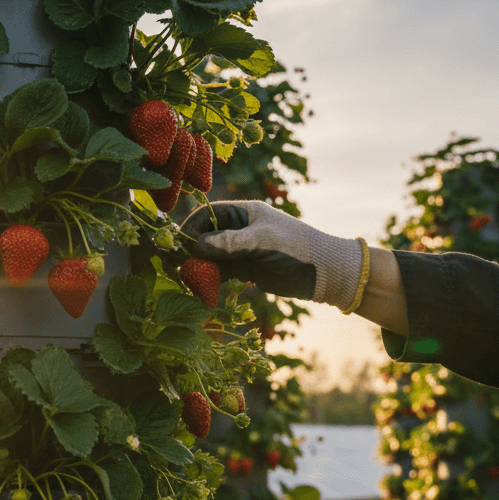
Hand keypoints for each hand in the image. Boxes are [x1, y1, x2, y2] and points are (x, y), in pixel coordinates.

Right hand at [181, 200, 364, 311]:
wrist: (324, 271)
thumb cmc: (296, 247)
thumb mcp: (262, 241)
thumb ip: (230, 243)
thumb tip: (198, 246)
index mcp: (246, 211)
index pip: (209, 213)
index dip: (191, 226)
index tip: (177, 241)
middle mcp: (241, 228)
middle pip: (207, 235)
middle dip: (191, 248)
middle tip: (174, 263)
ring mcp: (242, 249)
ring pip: (212, 255)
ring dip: (199, 266)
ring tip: (185, 278)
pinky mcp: (246, 268)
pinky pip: (222, 272)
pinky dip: (211, 279)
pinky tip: (202, 288)